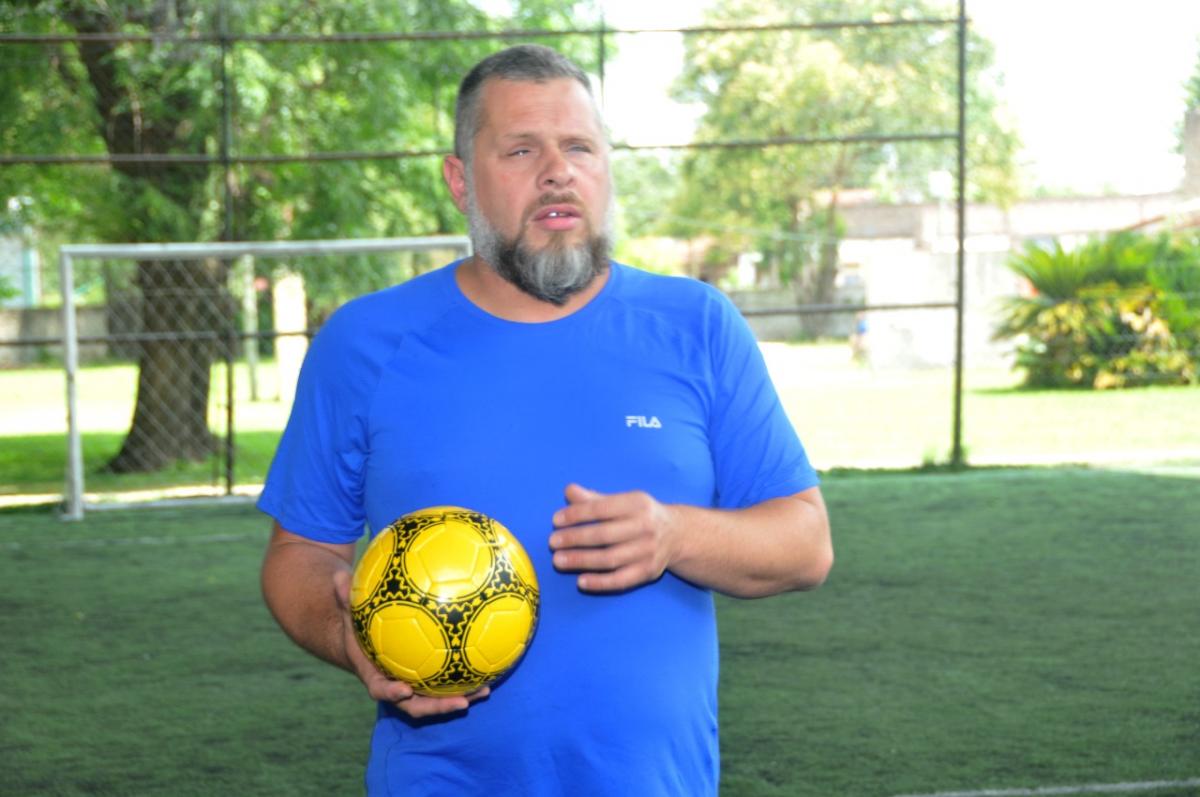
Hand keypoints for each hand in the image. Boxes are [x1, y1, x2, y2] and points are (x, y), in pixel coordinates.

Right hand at [332, 569, 489, 717]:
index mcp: (374, 674)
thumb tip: (338, 575)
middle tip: (460, 703)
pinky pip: (446, 682)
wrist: (364, 642)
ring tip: (484, 690)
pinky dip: (465, 679)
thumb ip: (344, 597)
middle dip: (438, 706)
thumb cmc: (355, 626)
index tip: (404, 690)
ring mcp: (413, 686)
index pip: (381, 689)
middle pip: (417, 705)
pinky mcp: (427, 679)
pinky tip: (489, 668)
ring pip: (437, 698)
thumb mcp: (348, 612)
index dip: (392, 693)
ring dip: (461, 697)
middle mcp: (396, 686)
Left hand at [549, 484, 678, 591]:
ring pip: (610, 559)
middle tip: (552, 542)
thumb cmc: (641, 516)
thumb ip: (594, 499)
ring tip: (558, 560)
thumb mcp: (622, 501)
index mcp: (637, 504)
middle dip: (575, 539)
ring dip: (581, 561)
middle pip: (604, 535)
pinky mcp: (649, 572)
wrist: (677, 535)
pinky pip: (621, 580)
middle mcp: (645, 527)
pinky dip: (600, 583)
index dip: (577, 514)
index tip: (555, 520)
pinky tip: (580, 582)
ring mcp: (648, 551)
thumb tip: (569, 491)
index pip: (602, 509)